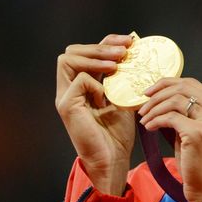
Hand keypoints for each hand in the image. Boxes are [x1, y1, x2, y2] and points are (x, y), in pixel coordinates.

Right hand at [55, 34, 135, 195]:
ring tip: (117, 63)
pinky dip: (96, 83)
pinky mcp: (67, 106)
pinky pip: (79, 80)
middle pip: (72, 51)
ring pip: (68, 59)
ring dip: (95, 57)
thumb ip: (122, 79)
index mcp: (82, 85)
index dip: (106, 42)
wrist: (112, 160)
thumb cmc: (117, 134)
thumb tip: (136, 52)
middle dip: (100, 46)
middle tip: (124, 50)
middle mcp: (69, 88)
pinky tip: (107, 96)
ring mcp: (65, 97)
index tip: (129, 41)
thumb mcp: (123, 99)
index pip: (87, 52)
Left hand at [137, 78, 201, 201]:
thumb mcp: (200, 133)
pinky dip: (155, 120)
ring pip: (175, 99)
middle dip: (159, 92)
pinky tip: (148, 128)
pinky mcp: (198, 133)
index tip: (151, 92)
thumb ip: (188, 113)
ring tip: (144, 118)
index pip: (195, 84)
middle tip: (143, 103)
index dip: (169, 84)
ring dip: (154, 107)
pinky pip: (169, 117)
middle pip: (185, 87)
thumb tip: (162, 97)